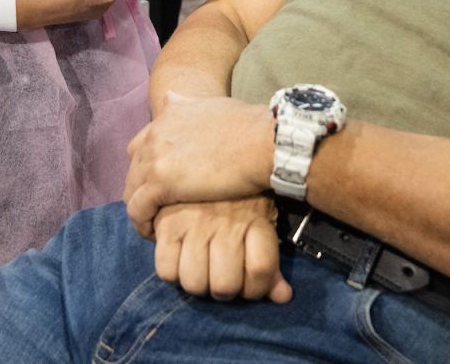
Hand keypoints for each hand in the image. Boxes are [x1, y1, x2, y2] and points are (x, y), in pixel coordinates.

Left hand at [124, 92, 274, 236]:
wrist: (262, 141)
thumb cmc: (251, 127)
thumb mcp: (213, 106)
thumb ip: (190, 106)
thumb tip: (175, 99)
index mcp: (169, 114)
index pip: (141, 144)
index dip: (147, 166)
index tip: (159, 184)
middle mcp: (156, 133)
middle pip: (134, 168)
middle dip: (141, 188)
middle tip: (155, 208)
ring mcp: (155, 157)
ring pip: (131, 190)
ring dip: (140, 208)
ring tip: (153, 225)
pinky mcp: (159, 182)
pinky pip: (137, 209)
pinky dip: (141, 223)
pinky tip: (153, 234)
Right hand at [152, 198, 292, 302]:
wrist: (212, 153)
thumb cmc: (240, 194)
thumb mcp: (262, 219)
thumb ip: (271, 263)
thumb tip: (283, 297)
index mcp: (255, 221)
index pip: (261, 271)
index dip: (257, 289)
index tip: (251, 286)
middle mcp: (226, 224)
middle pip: (225, 285)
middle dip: (225, 291)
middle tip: (222, 279)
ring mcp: (195, 224)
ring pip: (194, 282)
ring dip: (198, 285)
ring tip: (200, 272)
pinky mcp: (167, 224)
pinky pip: (166, 270)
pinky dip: (172, 273)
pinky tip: (179, 261)